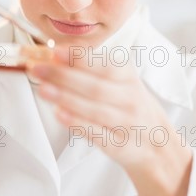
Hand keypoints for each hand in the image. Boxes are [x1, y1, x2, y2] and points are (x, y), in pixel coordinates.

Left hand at [26, 46, 191, 195]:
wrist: (158, 142)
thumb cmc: (128, 105)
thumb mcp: (120, 82)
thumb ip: (91, 69)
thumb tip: (55, 57)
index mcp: (128, 77)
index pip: (104, 64)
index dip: (79, 57)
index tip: (54, 51)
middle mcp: (129, 98)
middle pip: (95, 86)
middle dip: (64, 76)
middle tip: (37, 68)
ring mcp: (126, 122)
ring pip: (95, 109)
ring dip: (66, 98)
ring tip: (43, 89)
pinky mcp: (119, 144)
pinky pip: (97, 133)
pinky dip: (77, 123)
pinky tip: (59, 114)